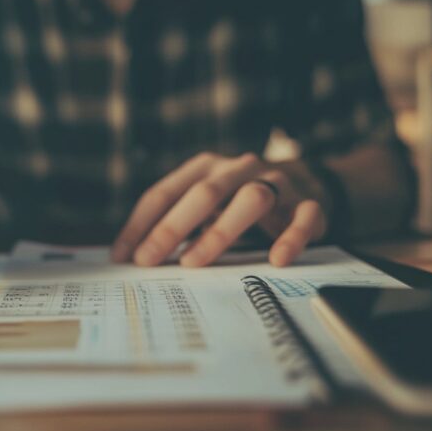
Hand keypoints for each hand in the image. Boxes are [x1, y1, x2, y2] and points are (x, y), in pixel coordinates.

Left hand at [111, 152, 327, 267]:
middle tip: (147, 261)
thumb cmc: (238, 201)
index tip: (123, 257)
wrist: (306, 181)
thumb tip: (131, 259)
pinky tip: (277, 259)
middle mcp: (238, 169)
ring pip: (251, 199)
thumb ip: (176, 226)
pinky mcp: (308, 202)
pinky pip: (305, 216)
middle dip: (171, 228)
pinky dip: (292, 237)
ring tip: (193, 263)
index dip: (140, 224)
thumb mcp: (204, 206)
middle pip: (204, 193)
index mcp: (205, 168)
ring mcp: (275, 182)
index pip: (164, 192)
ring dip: (220, 232)